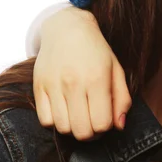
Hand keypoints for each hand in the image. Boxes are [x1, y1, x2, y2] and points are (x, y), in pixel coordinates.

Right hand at [33, 6, 130, 139]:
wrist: (67, 28)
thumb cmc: (96, 51)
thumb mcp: (117, 70)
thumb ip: (122, 99)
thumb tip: (119, 125)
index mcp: (97, 79)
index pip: (102, 124)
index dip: (106, 127)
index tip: (105, 118)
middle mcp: (74, 84)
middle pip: (82, 132)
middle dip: (91, 133)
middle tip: (93, 121)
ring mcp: (54, 86)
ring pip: (63, 129)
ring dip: (74, 128)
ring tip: (79, 115)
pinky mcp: (38, 87)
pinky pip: (45, 121)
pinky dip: (56, 122)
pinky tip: (64, 111)